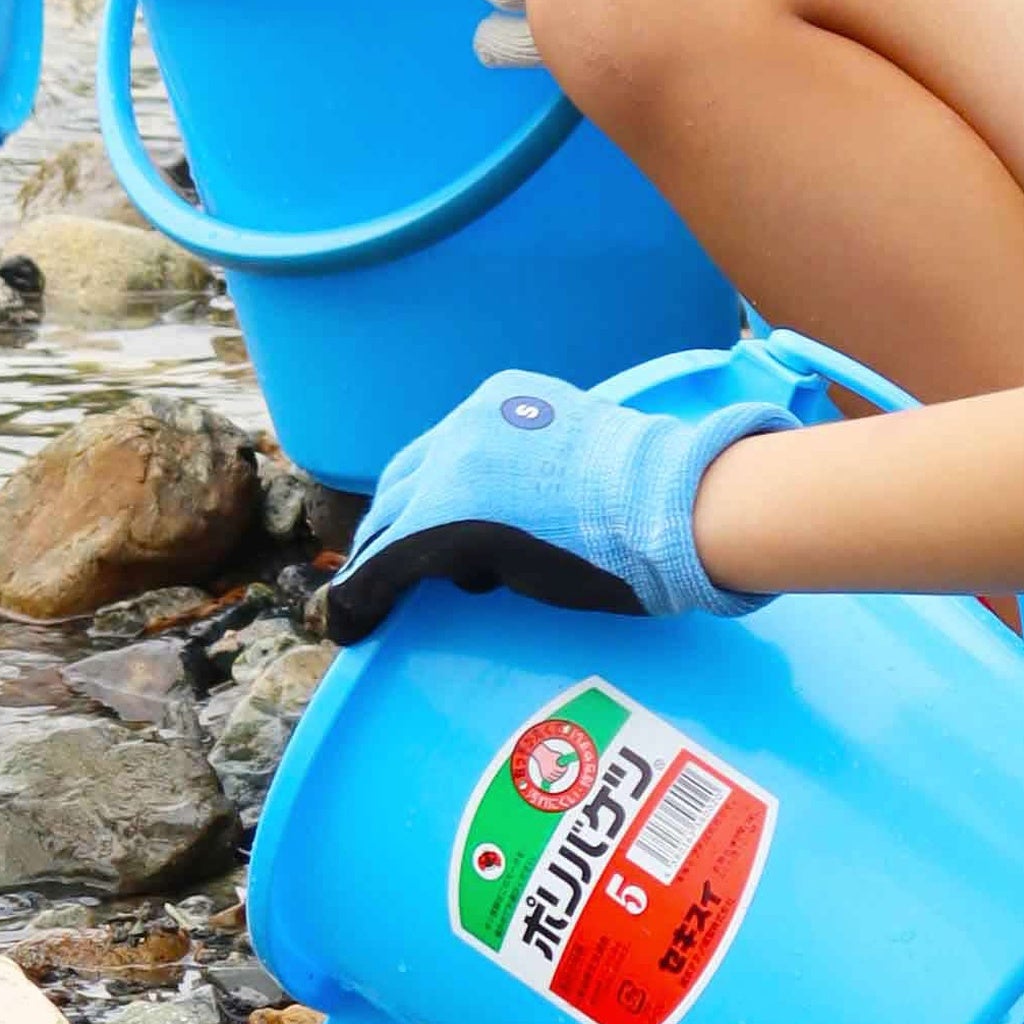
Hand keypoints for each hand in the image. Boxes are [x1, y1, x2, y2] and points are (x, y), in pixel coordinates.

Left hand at [323, 369, 788, 644]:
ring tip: (364, 604)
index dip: (425, 495)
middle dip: (390, 529)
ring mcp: (451, 472)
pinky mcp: (443, 523)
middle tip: (386, 574)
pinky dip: (364, 594)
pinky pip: (387, 561)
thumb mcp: (588, 459)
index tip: (420, 531)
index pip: (444, 451)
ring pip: (388, 522)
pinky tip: (352, 622)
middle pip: (405, 482)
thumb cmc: (657, 496)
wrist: (670, 504)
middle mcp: (466, 424)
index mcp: (504, 401)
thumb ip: (548, 475)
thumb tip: (541, 517)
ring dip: (374, 565)